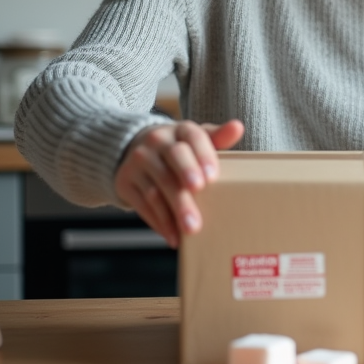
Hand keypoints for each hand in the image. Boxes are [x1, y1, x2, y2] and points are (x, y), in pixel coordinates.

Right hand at [114, 119, 244, 247]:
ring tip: (190, 229)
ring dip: (174, 211)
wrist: (136, 150)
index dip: (203, 156)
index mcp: (179, 130)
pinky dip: (159, 222)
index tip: (212, 177)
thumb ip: (218, 137)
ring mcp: (137, 162)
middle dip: (186, 185)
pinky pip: (142, 204)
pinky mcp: (125, 182)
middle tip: (199, 208)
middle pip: (173, 162)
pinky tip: (173, 236)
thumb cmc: (179, 149)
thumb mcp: (196, 140)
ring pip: (157, 188)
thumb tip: (237, 127)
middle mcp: (156, 142)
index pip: (193, 137)